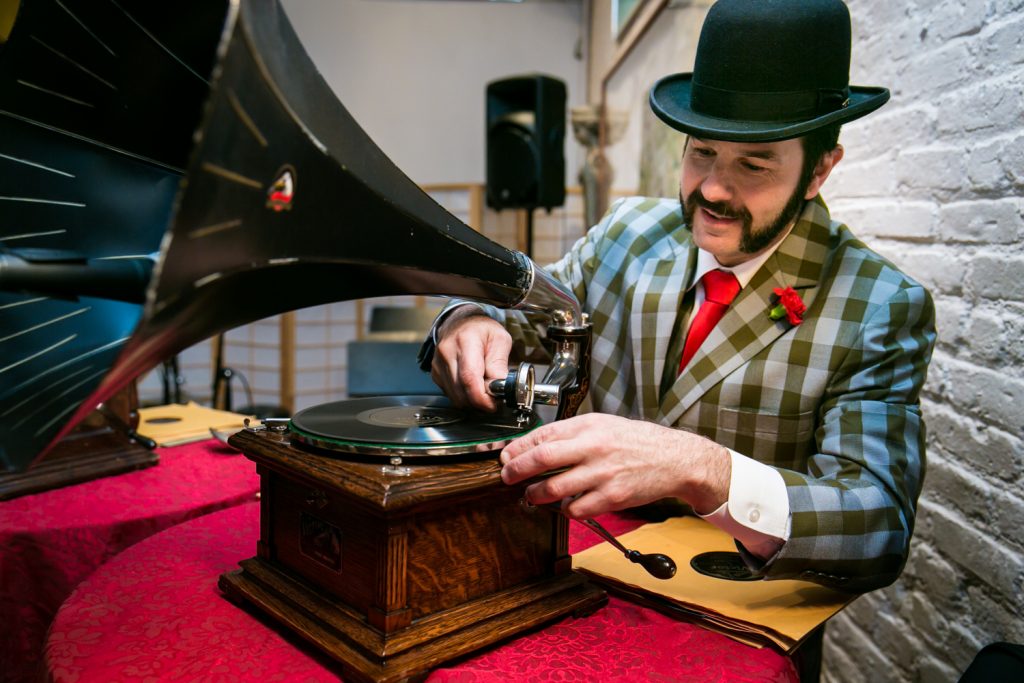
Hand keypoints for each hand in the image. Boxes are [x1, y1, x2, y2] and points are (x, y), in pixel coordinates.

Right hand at [430, 310, 511, 411]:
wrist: (461, 322)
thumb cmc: (482, 330)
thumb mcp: (500, 340)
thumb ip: (499, 364)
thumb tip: (499, 387)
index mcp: (465, 341)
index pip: (469, 378)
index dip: (482, 398)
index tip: (494, 404)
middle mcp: (447, 352)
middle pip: (461, 391)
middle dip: (479, 402)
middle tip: (493, 399)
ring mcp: (438, 364)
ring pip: (455, 396)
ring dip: (471, 401)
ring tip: (484, 391)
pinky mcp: (435, 373)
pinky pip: (449, 394)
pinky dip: (463, 396)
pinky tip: (472, 386)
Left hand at [499, 413, 730, 517]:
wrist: (673, 458)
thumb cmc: (635, 441)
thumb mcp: (601, 425)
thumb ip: (569, 434)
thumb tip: (533, 446)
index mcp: (587, 426)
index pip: (541, 435)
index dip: (517, 449)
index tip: (506, 457)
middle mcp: (593, 447)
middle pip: (541, 459)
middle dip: (516, 471)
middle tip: (507, 477)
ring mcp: (602, 474)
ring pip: (553, 489)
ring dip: (535, 495)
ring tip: (532, 495)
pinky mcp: (611, 498)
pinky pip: (575, 509)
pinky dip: (565, 509)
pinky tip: (567, 504)